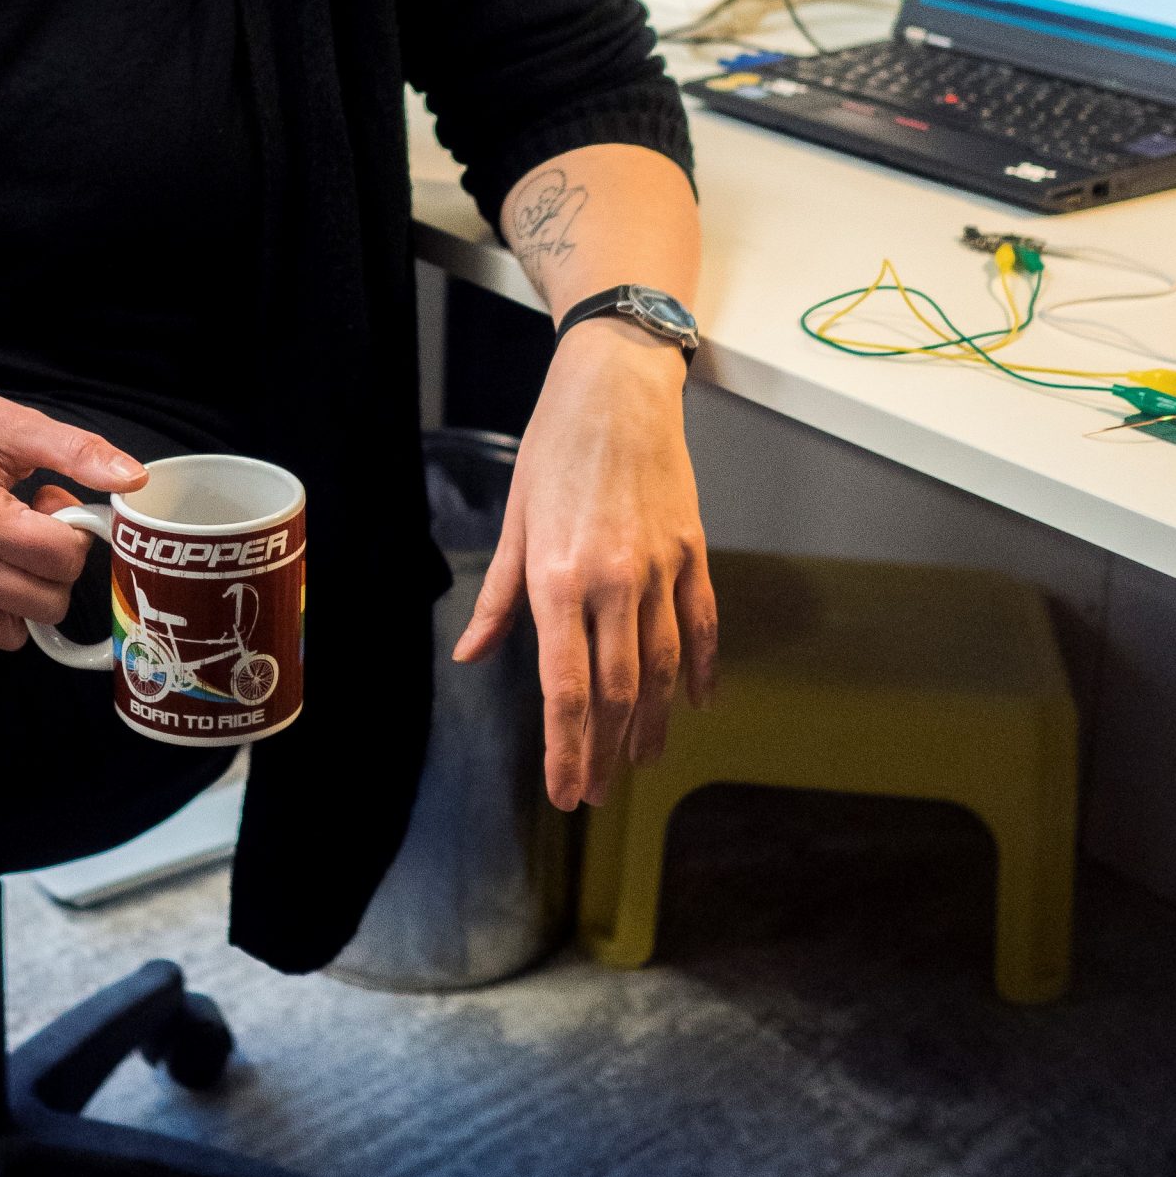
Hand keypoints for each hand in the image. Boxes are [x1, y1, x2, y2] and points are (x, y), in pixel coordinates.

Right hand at [0, 370, 146, 651]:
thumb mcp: (16, 423)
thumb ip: (79, 452)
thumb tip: (136, 480)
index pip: (60, 559)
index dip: (77, 531)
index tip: (58, 498)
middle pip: (47, 601)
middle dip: (59, 562)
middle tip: (37, 516)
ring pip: (20, 625)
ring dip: (34, 584)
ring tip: (14, 534)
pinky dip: (8, 602)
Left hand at [451, 320, 716, 811]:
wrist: (617, 384)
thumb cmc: (556, 445)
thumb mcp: (516, 517)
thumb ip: (499, 596)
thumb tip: (471, 654)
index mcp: (558, 577)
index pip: (565, 688)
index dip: (566, 748)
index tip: (565, 792)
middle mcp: (613, 581)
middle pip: (615, 691)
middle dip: (605, 751)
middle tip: (597, 791)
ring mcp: (660, 567)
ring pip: (662, 667)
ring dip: (651, 723)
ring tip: (640, 761)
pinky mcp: (693, 549)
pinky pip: (703, 623)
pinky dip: (704, 668)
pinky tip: (697, 701)